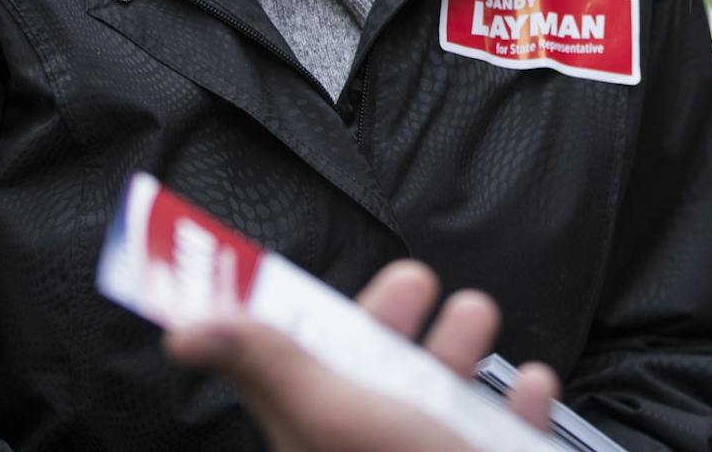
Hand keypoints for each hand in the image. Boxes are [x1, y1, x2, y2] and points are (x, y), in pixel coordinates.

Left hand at [165, 259, 559, 451]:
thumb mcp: (329, 411)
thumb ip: (266, 362)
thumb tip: (182, 335)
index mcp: (321, 434)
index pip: (299, 366)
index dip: (314, 318)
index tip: (326, 276)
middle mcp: (370, 449)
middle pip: (376, 375)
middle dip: (401, 321)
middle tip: (422, 281)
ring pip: (442, 401)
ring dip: (462, 351)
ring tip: (475, 315)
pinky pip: (504, 437)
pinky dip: (519, 409)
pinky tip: (529, 386)